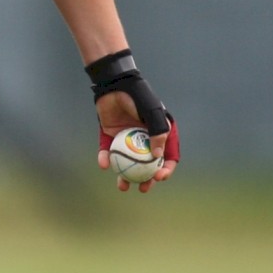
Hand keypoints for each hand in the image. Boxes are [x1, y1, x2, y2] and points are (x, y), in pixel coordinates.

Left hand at [86, 50, 179, 191]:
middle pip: (147, 164)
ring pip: (127, 161)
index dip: (165, 169)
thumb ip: (158, 134)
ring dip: (125, 175)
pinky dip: (106, 158)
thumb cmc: (138, 97)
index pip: (167, 156)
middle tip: (142, 188)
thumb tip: (158, 158)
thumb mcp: (153, 114)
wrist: (114, 84)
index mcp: (159, 133)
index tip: (158, 177)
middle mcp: (144, 137)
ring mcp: (127, 137)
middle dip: (146, 179)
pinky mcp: (110, 135)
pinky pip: (108, 149)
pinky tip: (104, 164)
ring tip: (122, 186)